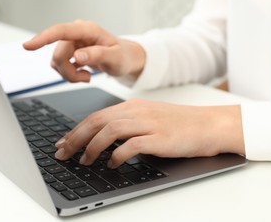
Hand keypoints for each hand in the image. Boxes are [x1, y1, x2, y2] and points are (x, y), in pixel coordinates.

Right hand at [23, 20, 145, 81]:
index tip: (28, 46)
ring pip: (57, 63)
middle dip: (69, 72)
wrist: (124, 59)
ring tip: (88, 75)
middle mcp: (76, 33)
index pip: (61, 31)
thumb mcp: (115, 58)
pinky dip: (70, 75)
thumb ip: (98, 56)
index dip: (43, 38)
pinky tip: (84, 73)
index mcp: (87, 30)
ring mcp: (72, 43)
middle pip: (58, 54)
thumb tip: (78, 56)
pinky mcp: (69, 52)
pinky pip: (60, 67)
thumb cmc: (123, 56)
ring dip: (70, 75)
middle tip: (87, 78)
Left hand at [54, 99, 244, 168]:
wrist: (208, 124)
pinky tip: (113, 164)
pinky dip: (117, 155)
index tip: (63, 142)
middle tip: (62, 153)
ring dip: (92, 147)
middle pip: (97, 121)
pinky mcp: (159, 137)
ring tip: (84, 161)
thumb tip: (104, 141)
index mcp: (133, 105)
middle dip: (75, 138)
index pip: (97, 115)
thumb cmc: (180, 124)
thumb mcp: (149, 118)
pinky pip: (131, 145)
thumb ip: (127, 125)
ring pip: (109, 130)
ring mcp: (148, 123)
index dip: (76, 130)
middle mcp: (137, 111)